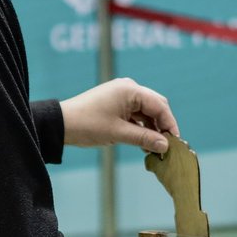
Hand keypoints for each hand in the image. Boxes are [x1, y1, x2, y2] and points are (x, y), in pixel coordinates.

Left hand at [59, 78, 179, 153]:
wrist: (61, 124)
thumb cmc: (88, 125)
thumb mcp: (118, 133)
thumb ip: (144, 138)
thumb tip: (165, 145)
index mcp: (130, 90)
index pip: (159, 105)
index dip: (169, 124)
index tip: (174, 142)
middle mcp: (128, 88)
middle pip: (155, 106)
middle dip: (162, 125)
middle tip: (166, 145)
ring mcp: (122, 95)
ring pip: (146, 111)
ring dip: (152, 128)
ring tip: (154, 147)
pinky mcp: (116, 103)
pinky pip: (135, 114)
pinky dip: (141, 127)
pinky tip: (143, 142)